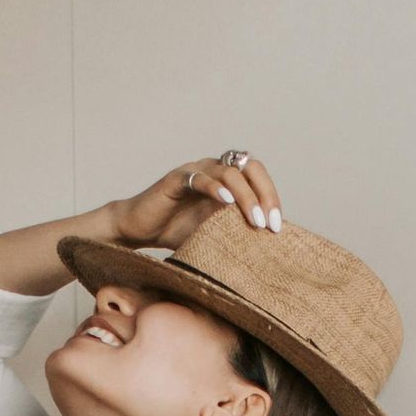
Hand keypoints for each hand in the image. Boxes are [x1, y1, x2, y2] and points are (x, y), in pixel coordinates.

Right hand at [105, 151, 283, 249]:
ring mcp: (195, 171)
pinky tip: (227, 203)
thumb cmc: (175, 232)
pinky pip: (200, 178)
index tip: (277, 228)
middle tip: (270, 223)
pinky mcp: (176, 178)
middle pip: (249, 166)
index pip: (257, 176)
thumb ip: (236, 231)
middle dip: (265, 194)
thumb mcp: (214, 234)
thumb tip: (267, 249)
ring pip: (229, 172)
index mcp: (226, 180)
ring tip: (254, 221)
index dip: (271, 197)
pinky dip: (216, 188)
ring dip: (246, 196)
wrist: (138, 230)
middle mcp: (213, 169)